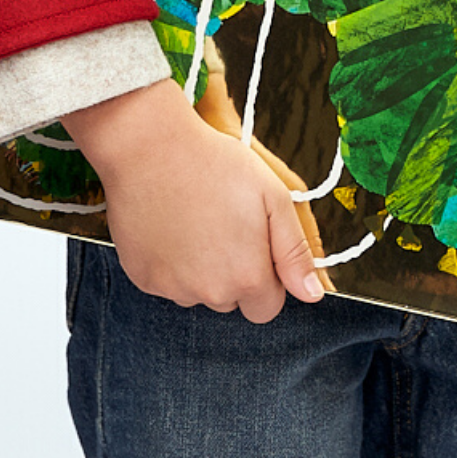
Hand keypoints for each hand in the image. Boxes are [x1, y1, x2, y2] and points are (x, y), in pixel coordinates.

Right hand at [60, 79, 323, 322]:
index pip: (267, 307)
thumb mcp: (274, 198)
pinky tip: (173, 226)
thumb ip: (295, 252)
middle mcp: (210, 293)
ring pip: (199, 293)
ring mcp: (172, 289)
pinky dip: (172, 263)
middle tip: (227, 224)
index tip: (257, 242)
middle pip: (233, 300)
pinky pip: (167, 283)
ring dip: (203, 270)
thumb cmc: (219, 167)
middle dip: (236, 273)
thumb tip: (313, 295)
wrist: (153, 150)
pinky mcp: (143, 279)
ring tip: (199, 220)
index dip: (267, 277)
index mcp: (247, 277)